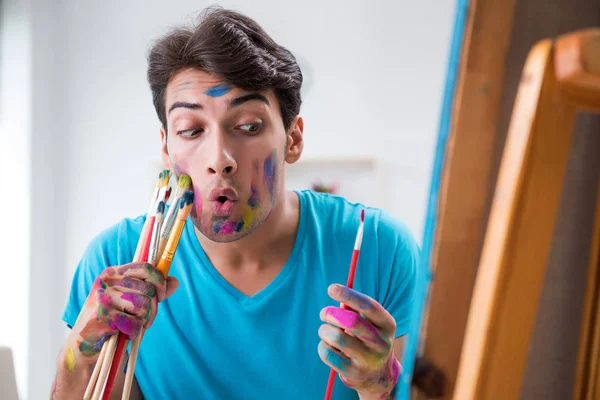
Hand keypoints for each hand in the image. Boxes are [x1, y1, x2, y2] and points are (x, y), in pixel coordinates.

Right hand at [72, 262, 177, 357]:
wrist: (86, 344)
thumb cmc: (112, 320)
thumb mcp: (132, 300)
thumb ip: (153, 290)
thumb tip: (175, 281)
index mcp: (113, 272)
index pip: (145, 267)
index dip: (159, 281)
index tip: (161, 294)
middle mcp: (106, 281)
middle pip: (148, 289)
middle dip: (152, 308)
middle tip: (144, 319)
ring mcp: (102, 297)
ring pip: (143, 305)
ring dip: (143, 321)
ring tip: (132, 325)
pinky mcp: (102, 316)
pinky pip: (134, 323)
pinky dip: (134, 332)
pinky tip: (124, 334)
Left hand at [318, 284, 400, 398]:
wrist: (377, 376)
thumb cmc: (367, 339)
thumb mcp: (369, 323)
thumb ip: (354, 309)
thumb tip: (336, 291)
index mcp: (387, 325)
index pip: (368, 306)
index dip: (349, 295)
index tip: (331, 288)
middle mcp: (381, 343)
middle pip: (351, 321)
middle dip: (331, 313)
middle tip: (323, 313)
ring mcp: (368, 360)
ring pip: (337, 337)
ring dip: (324, 330)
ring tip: (325, 331)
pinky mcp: (354, 373)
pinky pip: (328, 354)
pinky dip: (322, 346)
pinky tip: (327, 346)